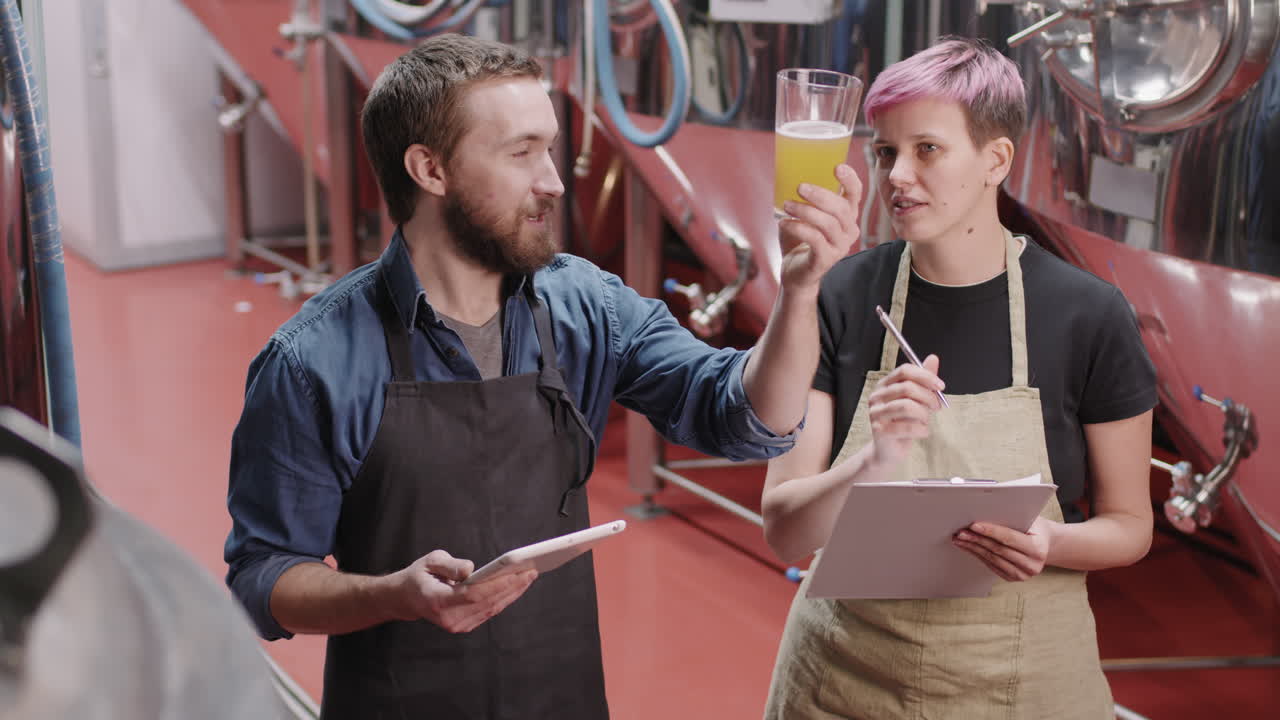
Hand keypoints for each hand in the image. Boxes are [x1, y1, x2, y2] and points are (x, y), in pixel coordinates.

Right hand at [384, 549, 537, 632]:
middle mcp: (449, 618)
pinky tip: (517, 586)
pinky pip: (489, 611)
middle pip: (487, 602)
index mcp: (438, 601)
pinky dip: (505, 598)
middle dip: (512, 586)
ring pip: (492, 608)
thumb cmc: (420, 576)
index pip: (474, 594)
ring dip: (513, 592)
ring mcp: (458, 625)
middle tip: (531, 570)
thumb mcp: (429, 561)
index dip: (497, 584)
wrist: (408, 598)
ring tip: (529, 576)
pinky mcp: (465, 625)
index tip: (517, 573)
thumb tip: (470, 569)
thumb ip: (449, 565)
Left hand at [778, 164, 862, 293]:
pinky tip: (783, 223)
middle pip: (842, 208)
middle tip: (800, 187)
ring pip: (828, 223)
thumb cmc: (799, 240)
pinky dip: (798, 227)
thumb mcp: (803, 215)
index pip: (856, 194)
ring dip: (805, 211)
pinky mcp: (826, 259)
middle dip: (821, 195)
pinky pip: (815, 239)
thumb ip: (804, 198)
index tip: (837, 166)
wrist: (795, 273)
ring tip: (786, 205)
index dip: (850, 179)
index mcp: (846, 216)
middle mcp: (849, 231)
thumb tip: (789, 175)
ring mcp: (840, 246)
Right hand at [866, 354, 943, 467]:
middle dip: (928, 397)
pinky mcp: (879, 431)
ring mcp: (876, 414)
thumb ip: (924, 380)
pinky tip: (921, 432)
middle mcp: (877, 397)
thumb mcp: (917, 399)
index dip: (925, 376)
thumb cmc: (904, 423)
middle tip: (937, 407)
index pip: (904, 371)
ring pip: (907, 407)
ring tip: (925, 421)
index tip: (941, 385)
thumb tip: (933, 358)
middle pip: (907, 388)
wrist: (890, 450)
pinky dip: (921, 430)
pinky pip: (906, 427)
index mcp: (885, 385)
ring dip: (924, 415)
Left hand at [953, 516, 1055, 581]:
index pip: (1009, 538)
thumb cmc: (1035, 527)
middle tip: (961, 531)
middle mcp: (1032, 565)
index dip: (990, 531)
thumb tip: (984, 512)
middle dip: (977, 539)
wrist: (1045, 543)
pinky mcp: (1012, 578)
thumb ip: (1012, 518)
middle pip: (998, 550)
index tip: (973, 525)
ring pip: (992, 558)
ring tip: (959, 538)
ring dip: (973, 548)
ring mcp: (1022, 574)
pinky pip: (991, 565)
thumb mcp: (1030, 519)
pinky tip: (967, 546)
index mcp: (1038, 549)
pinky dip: (977, 554)